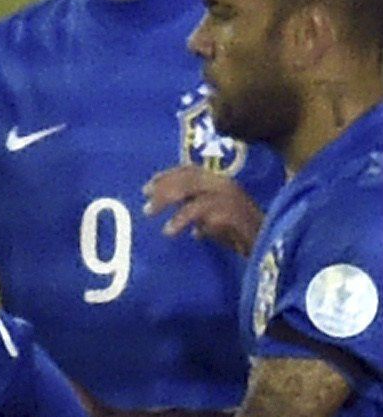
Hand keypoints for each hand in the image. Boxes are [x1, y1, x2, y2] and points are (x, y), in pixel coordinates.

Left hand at [143, 166, 263, 257]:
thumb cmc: (244, 236)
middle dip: (163, 187)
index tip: (147, 187)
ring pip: (193, 190)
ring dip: (169, 202)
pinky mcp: (232, 212)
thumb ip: (201, 216)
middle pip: (188, 177)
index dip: (166, 176)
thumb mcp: (218, 222)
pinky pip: (203, 212)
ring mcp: (230, 196)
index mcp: (220, 182)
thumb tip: (185, 223)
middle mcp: (225, 184)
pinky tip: (173, 232)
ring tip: (154, 218)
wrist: (269, 246)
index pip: (189, 170)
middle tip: (146, 203)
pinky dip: (182, 220)